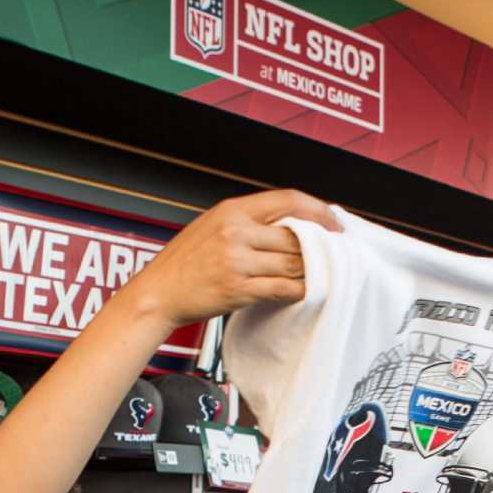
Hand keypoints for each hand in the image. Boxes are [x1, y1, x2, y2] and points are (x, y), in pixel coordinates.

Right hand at [125, 190, 340, 327]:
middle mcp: (236, 232)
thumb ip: (248, 222)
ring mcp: (237, 261)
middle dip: (319, 246)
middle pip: (296, 234)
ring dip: (311, 270)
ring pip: (292, 263)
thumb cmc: (185, 263)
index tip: (334, 223)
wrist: (158, 293)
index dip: (318, 210)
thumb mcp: (213, 226)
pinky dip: (298, 290)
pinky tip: (304, 291)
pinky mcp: (238, 289)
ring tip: (320, 274)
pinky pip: (282, 288)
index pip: (288, 200)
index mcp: (232, 210)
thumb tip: (291, 224)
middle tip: (333, 254)